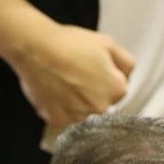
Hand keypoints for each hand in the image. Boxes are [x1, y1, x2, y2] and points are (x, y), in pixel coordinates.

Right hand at [8, 23, 133, 136]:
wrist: (36, 48)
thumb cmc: (71, 43)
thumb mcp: (108, 43)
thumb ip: (126, 63)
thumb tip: (127, 76)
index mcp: (116, 90)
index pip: (118, 89)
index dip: (106, 76)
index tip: (92, 67)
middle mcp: (100, 109)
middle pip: (100, 103)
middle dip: (92, 91)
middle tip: (76, 73)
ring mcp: (78, 116)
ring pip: (82, 112)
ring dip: (76, 101)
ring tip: (63, 81)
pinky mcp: (58, 120)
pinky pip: (63, 116)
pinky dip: (59, 106)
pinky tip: (54, 90)